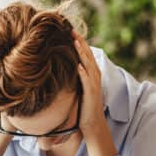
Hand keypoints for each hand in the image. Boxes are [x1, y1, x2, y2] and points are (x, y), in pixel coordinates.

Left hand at [71, 30, 116, 155]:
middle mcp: (94, 77)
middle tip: (72, 30)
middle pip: (88, 56)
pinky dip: (84, 74)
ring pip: (89, 66)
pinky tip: (79, 66)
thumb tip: (61, 68)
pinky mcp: (91, 95)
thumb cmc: (83, 107)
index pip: (85, 54)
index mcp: (91, 74)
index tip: (70, 31)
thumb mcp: (78, 89)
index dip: (79, 42)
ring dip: (82, 54)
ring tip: (76, 42)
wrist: (92, 124)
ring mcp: (94, 86)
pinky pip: (88, 82)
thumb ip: (73, 77)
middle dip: (80, 43)